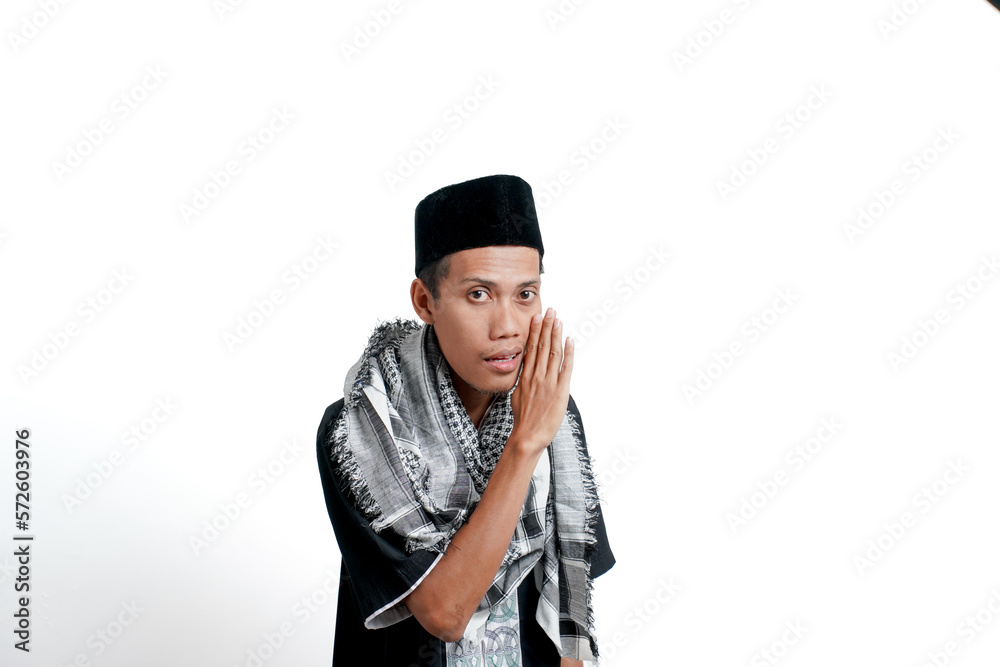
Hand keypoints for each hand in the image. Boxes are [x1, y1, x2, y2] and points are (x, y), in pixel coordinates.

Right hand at [509, 307, 573, 454]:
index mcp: (526, 376)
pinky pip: (565, 368)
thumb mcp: (517, 395)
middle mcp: (536, 376)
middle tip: (549, 310)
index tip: (537, 317)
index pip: (531, 348)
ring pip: (552, 352)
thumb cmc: (523, 419)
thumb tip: (527, 371)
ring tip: (558, 319)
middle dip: (546, 326)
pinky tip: (569, 340)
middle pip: (541, 346)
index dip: (535, 331)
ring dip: (556, 334)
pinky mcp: (560, 391)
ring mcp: (548, 382)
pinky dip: (568, 353)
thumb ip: (523, 380)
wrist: (528, 435)